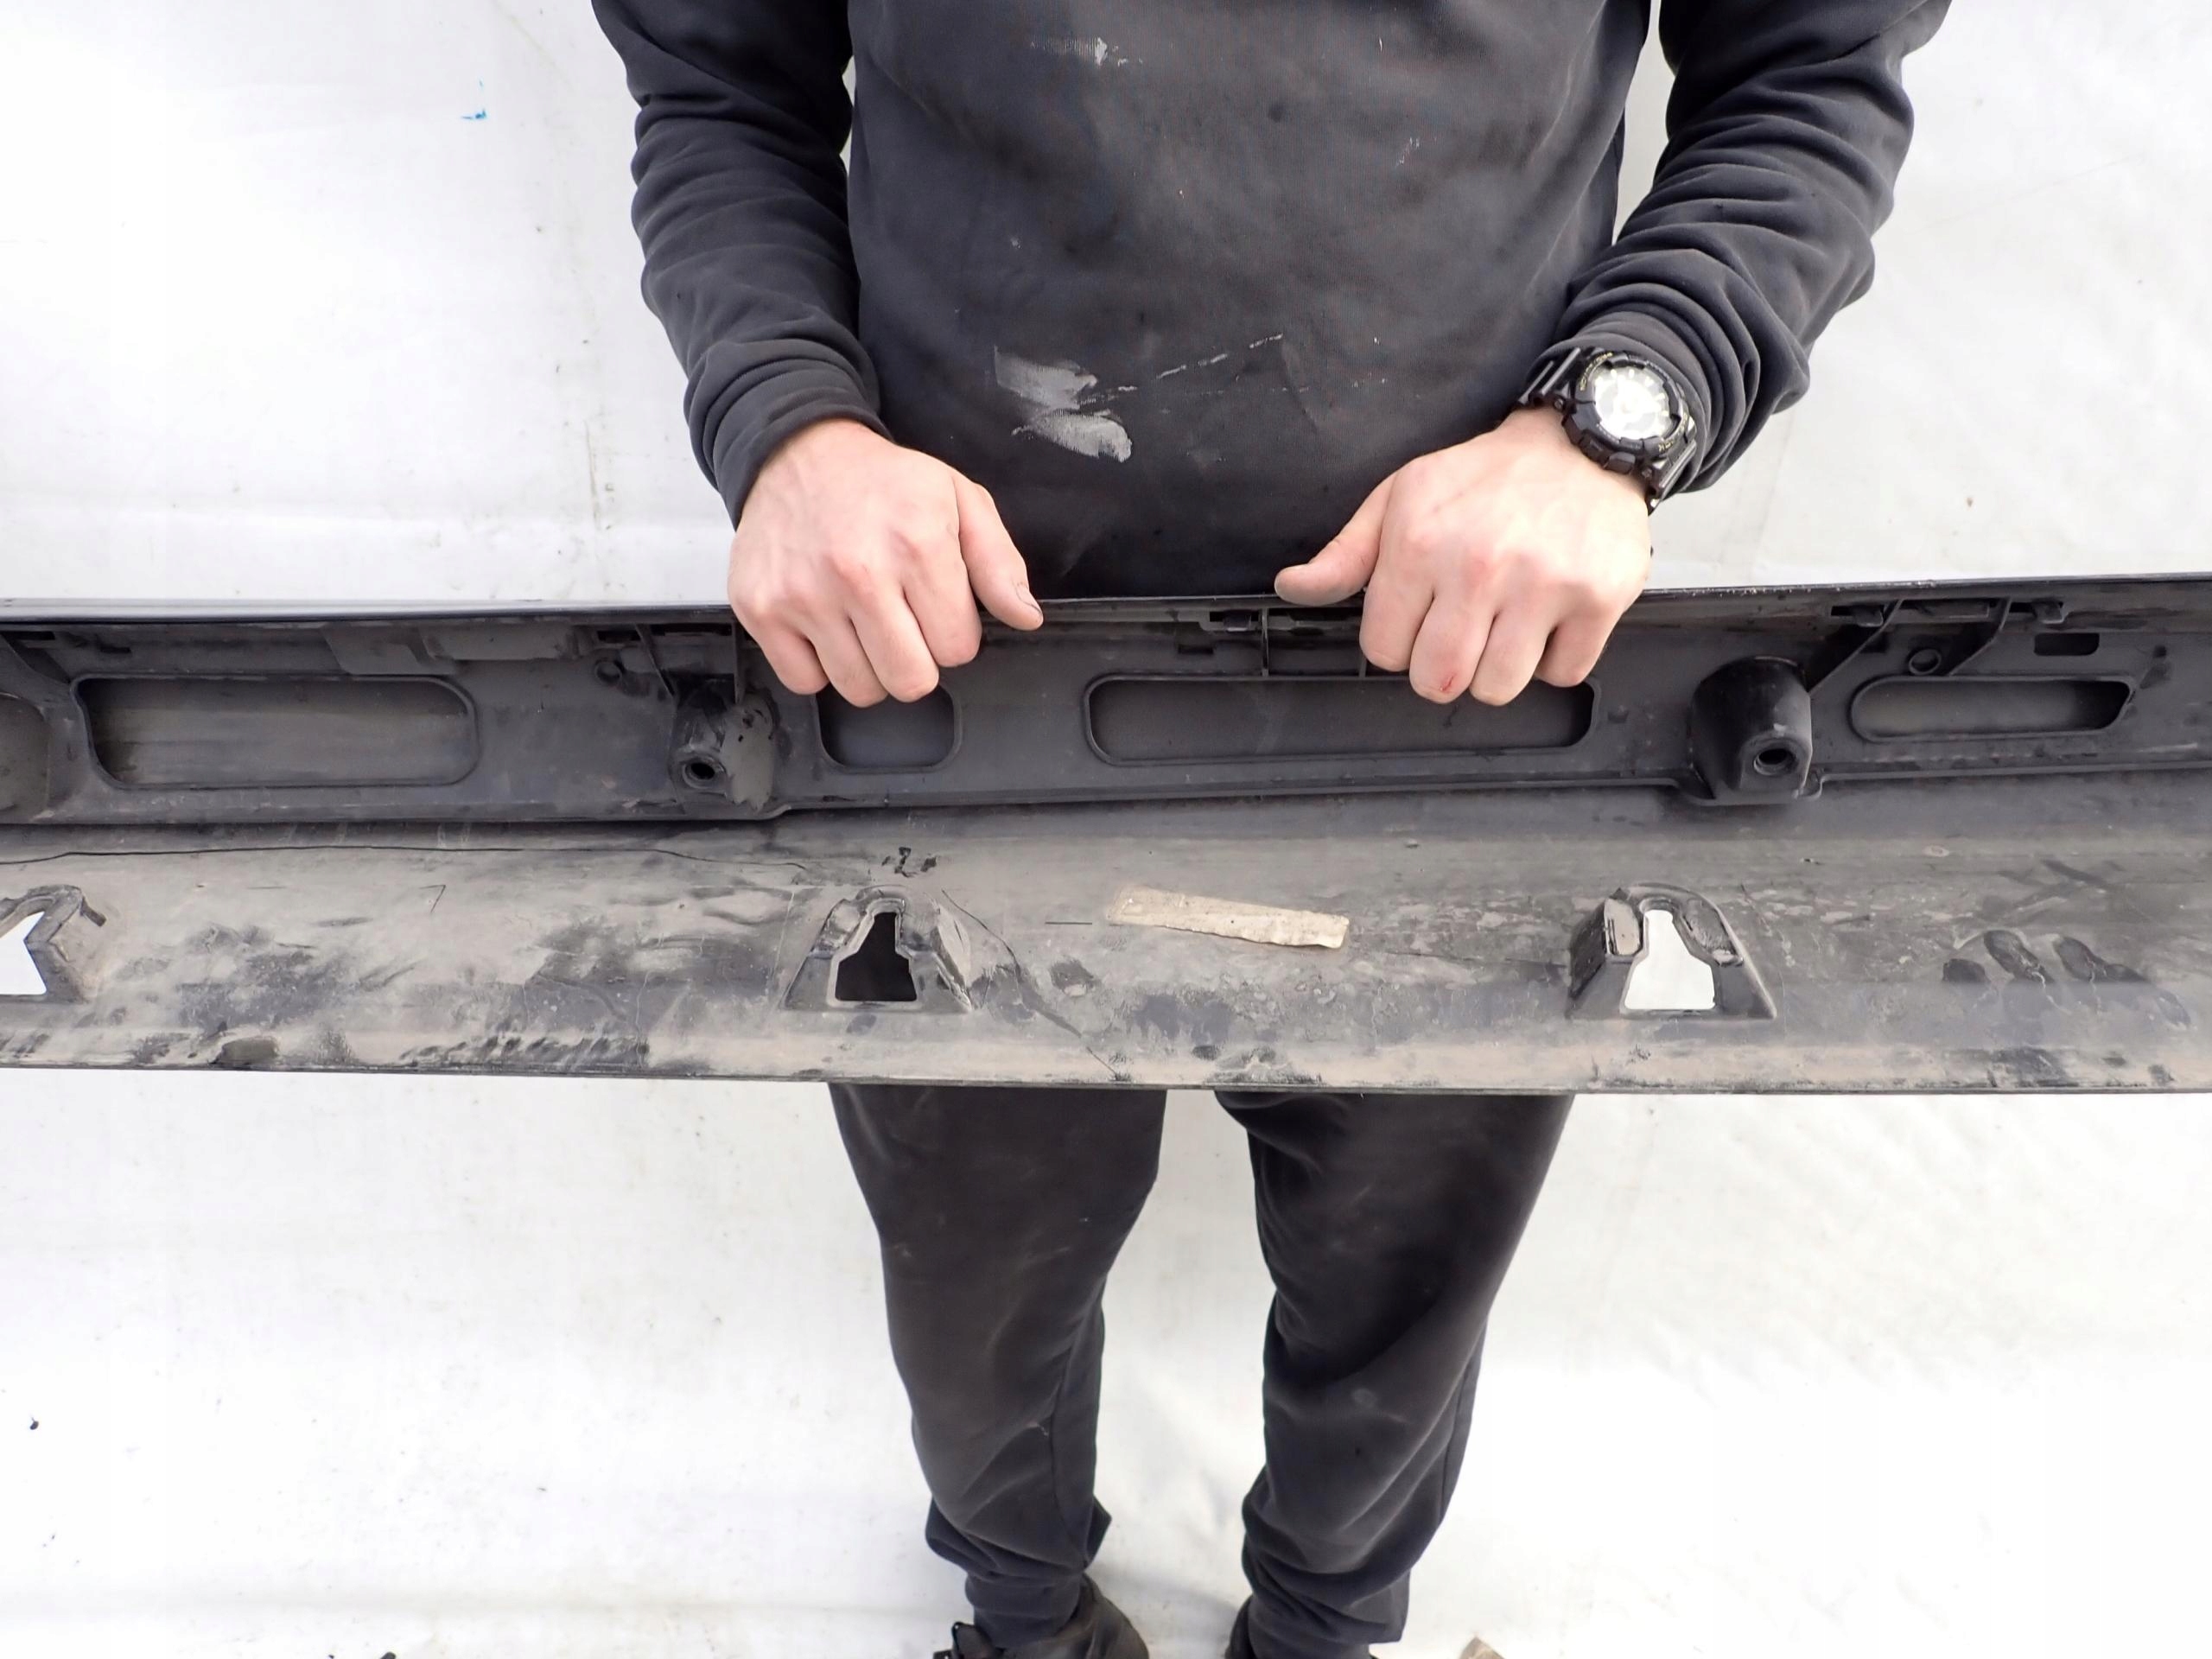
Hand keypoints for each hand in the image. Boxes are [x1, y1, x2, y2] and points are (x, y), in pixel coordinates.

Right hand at [729, 418, 1043, 703]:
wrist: (798, 451)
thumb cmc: (882, 482)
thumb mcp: (959, 500)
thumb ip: (998, 562)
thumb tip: (1025, 617)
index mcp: (917, 545)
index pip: (957, 649)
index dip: (952, 632)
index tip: (935, 605)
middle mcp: (858, 573)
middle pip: (910, 681)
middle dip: (915, 659)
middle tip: (902, 621)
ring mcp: (804, 595)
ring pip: (859, 689)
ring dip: (868, 666)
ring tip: (863, 620)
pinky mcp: (761, 609)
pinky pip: (804, 682)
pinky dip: (818, 666)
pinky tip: (826, 625)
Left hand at [1274, 408, 1652, 704]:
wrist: (1580, 443)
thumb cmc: (1484, 478)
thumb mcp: (1400, 499)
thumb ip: (1346, 555)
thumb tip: (1293, 587)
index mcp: (1420, 545)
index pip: (1385, 650)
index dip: (1398, 641)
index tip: (1419, 617)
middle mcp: (1479, 567)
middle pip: (1439, 681)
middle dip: (1442, 669)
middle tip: (1460, 633)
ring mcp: (1543, 585)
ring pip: (1497, 689)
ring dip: (1496, 671)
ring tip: (1504, 627)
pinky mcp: (1597, 598)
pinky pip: (1561, 675)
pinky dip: (1553, 660)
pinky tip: (1547, 621)